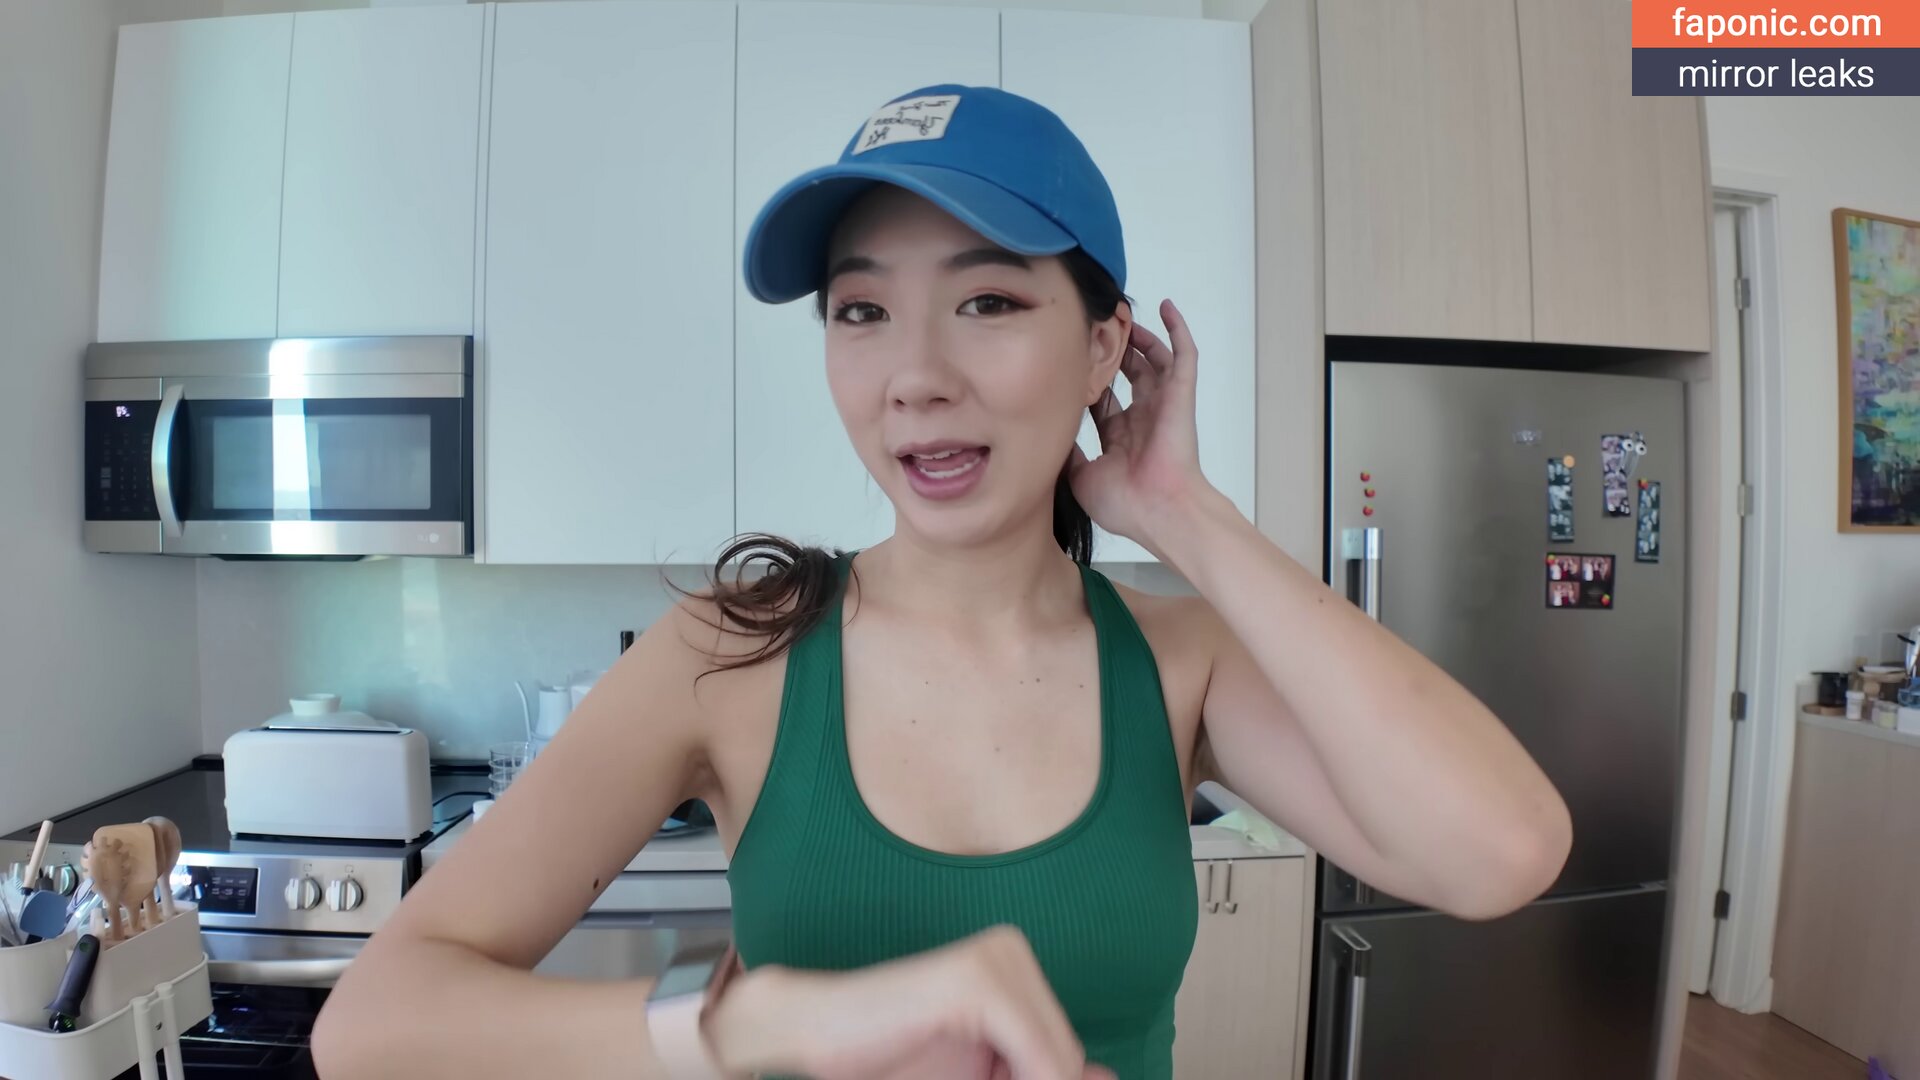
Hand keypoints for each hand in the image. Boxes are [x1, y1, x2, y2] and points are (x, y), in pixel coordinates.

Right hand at [706, 926, 1113, 1079]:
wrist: (809, 1036)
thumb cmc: (885, 1061)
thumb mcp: (979, 1078)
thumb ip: (1038, 1072)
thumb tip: (1106, 1077)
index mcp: (1014, 970)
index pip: (1067, 1056)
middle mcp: (1012, 953)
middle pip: (1065, 1058)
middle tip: (972, 1079)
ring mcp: (996, 961)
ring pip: (1056, 1062)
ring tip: (961, 1075)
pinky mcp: (976, 980)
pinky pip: (1039, 1057)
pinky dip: (1018, 1079)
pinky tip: (969, 1077)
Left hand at [1067, 298, 1214, 555]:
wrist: (1159, 510)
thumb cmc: (1125, 503)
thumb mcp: (1080, 476)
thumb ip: (1067, 452)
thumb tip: (1048, 432)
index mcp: (1120, 438)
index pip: (1103, 401)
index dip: (1089, 381)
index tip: (1068, 362)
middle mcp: (1142, 418)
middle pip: (1128, 376)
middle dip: (1113, 355)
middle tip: (1095, 331)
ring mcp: (1162, 405)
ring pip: (1153, 360)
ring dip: (1140, 338)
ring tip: (1122, 316)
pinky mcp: (1180, 394)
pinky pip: (1184, 355)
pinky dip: (1177, 330)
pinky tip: (1165, 308)